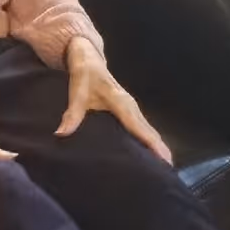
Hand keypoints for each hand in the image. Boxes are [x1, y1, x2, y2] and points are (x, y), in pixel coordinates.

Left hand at [57, 38, 172, 163]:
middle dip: (159, 149)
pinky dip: (148, 139)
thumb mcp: (77, 92)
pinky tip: (149, 152)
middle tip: (167, 170)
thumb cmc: (85, 74)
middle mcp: (131, 106)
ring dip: (155, 145)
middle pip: (149, 130)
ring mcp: (131, 108)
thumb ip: (72, 114)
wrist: (88, 59)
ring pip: (147, 129)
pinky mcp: (128, 110)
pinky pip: (142, 127)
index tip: (165, 159)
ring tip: (163, 166)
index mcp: (121, 103)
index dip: (152, 143)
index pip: (140, 127)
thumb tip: (62, 134)